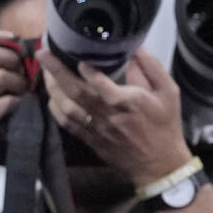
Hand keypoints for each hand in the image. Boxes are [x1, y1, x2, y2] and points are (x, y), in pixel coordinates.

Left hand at [41, 48, 194, 187]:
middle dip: (57, 73)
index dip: (89, 73)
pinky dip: (55, 108)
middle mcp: (108, 116)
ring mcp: (96, 129)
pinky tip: (51, 96)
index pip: (104, 87)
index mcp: (129, 103)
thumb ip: (152, 68)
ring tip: (44, 70)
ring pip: (66, 108)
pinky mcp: (90, 139)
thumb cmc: (164, 125)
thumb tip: (135, 48)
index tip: (78, 58)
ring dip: (52, 88)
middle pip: (77, 94)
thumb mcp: (169, 92)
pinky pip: (67, 123)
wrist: (158, 164)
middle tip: (43, 54)